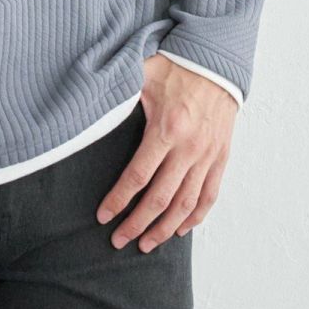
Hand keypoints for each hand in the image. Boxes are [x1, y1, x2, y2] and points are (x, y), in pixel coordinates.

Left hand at [94, 53, 237, 251]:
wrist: (216, 64)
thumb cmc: (175, 68)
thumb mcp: (142, 75)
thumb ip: (118, 92)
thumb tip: (88, 104)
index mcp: (166, 129)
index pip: (139, 176)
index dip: (119, 199)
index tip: (103, 216)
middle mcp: (189, 148)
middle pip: (160, 198)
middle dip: (137, 224)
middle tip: (119, 241)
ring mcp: (207, 156)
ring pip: (185, 204)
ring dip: (164, 228)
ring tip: (146, 244)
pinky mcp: (220, 158)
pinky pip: (209, 195)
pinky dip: (195, 216)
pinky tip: (180, 229)